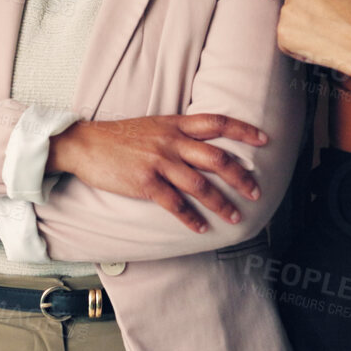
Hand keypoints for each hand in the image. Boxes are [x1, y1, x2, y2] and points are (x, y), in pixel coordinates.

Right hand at [49, 114, 268, 231]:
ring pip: (200, 184)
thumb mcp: (153, 125)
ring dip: (221, 203)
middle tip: (255, 191)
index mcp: (175, 124)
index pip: (217, 122)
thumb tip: (205, 143)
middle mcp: (171, 141)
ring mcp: (158, 162)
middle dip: (240, 176)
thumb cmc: (119, 137)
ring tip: (234, 216)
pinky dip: (191, 217)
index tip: (265, 139)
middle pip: (217, 157)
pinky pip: (175, 203)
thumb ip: (178, 132)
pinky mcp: (145, 182)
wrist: (85, 144)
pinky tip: (201, 228)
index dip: (243, 130)